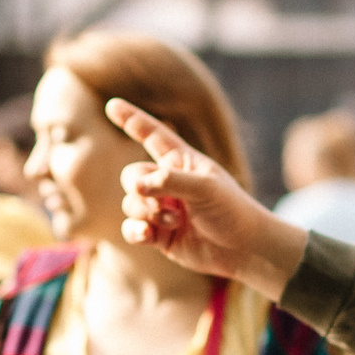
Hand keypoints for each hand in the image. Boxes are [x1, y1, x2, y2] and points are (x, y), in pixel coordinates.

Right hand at [108, 99, 308, 299]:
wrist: (243, 249)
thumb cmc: (231, 210)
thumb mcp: (205, 188)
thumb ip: (169, 181)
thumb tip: (134, 185)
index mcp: (182, 161)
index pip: (152, 135)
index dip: (132, 120)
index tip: (112, 105)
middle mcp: (168, 182)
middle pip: (131, 175)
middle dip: (139, 189)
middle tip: (162, 204)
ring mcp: (162, 209)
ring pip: (130, 203)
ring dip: (145, 213)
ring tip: (172, 222)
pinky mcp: (159, 235)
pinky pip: (132, 229)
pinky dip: (136, 232)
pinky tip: (147, 236)